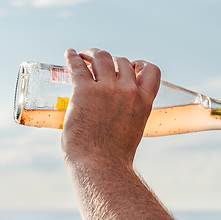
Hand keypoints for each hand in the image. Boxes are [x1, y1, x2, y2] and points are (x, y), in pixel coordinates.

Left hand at [59, 47, 160, 167]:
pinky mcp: (84, 91)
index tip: (130, 66)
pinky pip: (78, 66)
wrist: (101, 166)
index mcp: (144, 102)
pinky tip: (69, 54)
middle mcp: (128, 91)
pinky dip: (72, 57)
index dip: (140, 64)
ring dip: (92, 53)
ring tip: (83, 56)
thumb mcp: (133, 131)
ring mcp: (107, 89)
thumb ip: (129, 116)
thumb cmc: (114, 157)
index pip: (151, 71)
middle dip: (111, 60)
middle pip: (122, 61)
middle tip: (98, 64)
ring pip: (101, 57)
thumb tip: (114, 117)